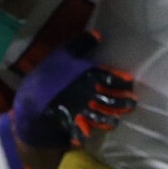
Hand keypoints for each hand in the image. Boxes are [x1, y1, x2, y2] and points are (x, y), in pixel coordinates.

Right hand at [12, 33, 136, 147]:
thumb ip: (83, 42)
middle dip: (123, 103)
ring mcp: (83, 109)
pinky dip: (87, 132)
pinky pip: (83, 129)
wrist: (34, 94)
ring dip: (111, 118)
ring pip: (102, 116)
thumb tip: (99, 34)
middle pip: (112, 100)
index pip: (112, 79)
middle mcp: (91, 94)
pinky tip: (92, 134)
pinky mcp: (73, 121)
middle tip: (132, 104)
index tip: (130, 82)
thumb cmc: (50, 70)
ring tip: (117, 120)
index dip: (123, 81)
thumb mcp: (66, 51)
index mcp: (91, 76)